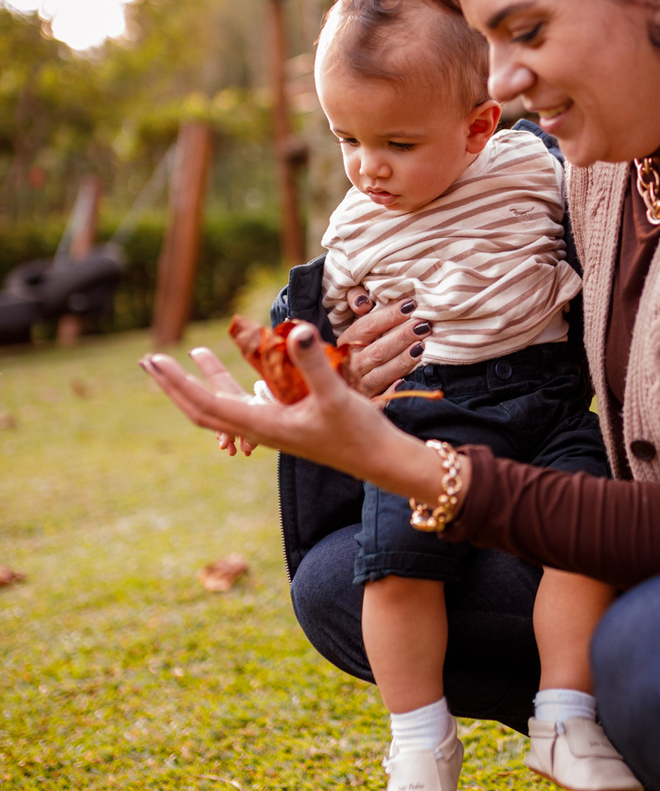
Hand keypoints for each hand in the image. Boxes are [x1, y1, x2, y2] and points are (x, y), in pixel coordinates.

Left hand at [139, 325, 458, 506]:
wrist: (380, 460)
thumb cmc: (358, 432)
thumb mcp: (335, 395)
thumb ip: (313, 363)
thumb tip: (297, 330)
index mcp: (263, 426)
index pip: (207, 403)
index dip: (178, 382)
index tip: (154, 361)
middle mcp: (260, 429)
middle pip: (204, 408)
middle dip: (174, 385)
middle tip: (149, 361)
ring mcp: (272, 428)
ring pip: (226, 404)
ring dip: (204, 380)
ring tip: (193, 352)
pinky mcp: (286, 423)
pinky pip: (248, 404)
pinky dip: (235, 385)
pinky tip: (245, 369)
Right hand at [336, 297, 432, 398]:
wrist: (344, 387)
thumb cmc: (359, 347)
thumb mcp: (357, 324)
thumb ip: (357, 302)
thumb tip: (363, 303)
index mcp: (346, 344)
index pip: (366, 327)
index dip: (388, 316)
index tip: (410, 305)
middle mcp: (351, 365)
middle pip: (377, 350)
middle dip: (401, 337)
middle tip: (423, 325)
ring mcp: (360, 386)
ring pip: (382, 373)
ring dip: (403, 360)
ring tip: (422, 346)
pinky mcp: (370, 403)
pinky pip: (382, 399)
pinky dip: (393, 391)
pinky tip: (406, 382)